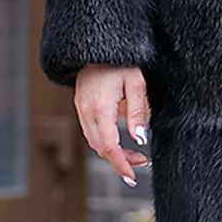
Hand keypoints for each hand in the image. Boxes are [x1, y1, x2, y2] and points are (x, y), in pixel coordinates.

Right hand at [73, 65, 151, 186]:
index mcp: (100, 108)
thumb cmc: (120, 61)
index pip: (109, 147)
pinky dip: (103, 141)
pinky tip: (118, 140)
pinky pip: (90, 131)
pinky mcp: (80, 105)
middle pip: (101, 148)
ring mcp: (81, 109)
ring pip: (94, 141)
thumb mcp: (135, 83)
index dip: (120, 164)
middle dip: (120, 160)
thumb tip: (140, 139)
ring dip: (112, 152)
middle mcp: (86, 112)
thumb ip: (137, 112)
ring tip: (134, 154)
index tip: (132, 177)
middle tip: (141, 162)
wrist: (97, 44)